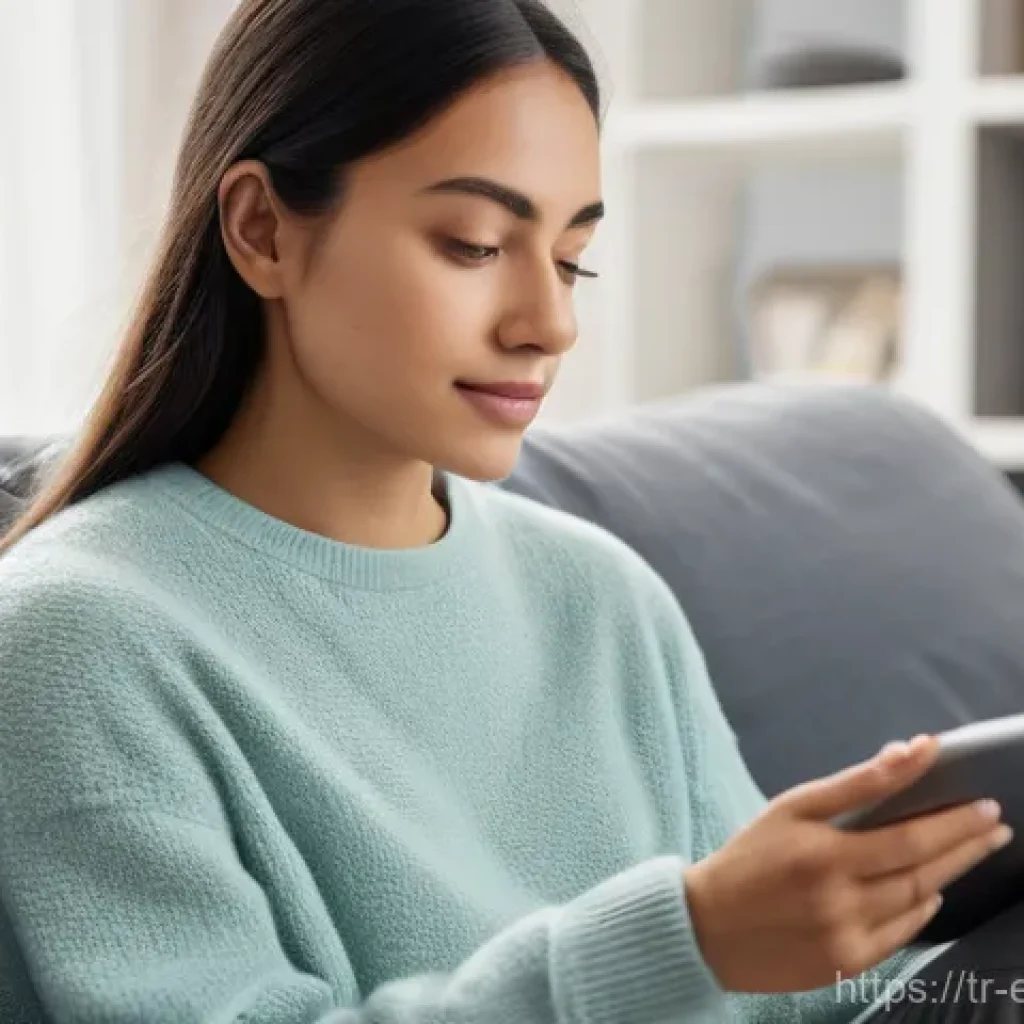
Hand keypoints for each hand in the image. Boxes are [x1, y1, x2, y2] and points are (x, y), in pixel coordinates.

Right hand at [684, 735, 1012, 992]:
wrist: (708, 926)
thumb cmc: (748, 856)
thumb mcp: (792, 806)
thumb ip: (855, 782)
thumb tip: (909, 752)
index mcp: (826, 855)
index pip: (911, 837)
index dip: (955, 822)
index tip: (986, 804)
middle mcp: (841, 902)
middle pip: (924, 872)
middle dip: (967, 846)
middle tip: (996, 825)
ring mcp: (847, 939)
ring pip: (916, 903)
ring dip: (950, 874)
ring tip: (971, 851)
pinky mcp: (846, 966)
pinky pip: (900, 936)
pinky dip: (921, 912)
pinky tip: (930, 892)